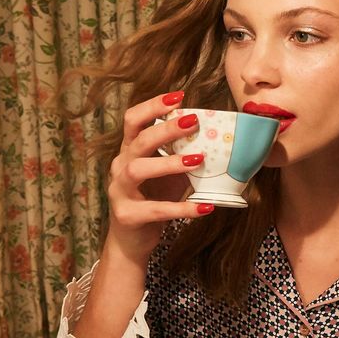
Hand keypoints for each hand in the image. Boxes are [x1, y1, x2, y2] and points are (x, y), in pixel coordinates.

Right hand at [103, 91, 212, 266]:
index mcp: (129, 152)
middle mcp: (120, 166)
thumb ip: (182, 156)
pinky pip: (157, 209)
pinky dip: (183, 209)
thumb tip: (218, 139)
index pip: (133, 120)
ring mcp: (120, 191)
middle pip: (138, 140)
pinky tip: (205, 208)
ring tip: (198, 160)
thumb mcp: (167, 175)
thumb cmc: (152, 200)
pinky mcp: (128, 216)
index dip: (153, 105)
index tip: (179, 96)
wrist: (132, 241)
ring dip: (169, 163)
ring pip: (138, 169)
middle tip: (193, 122)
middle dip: (165, 129)